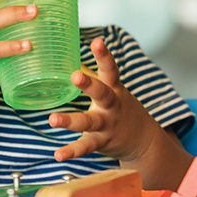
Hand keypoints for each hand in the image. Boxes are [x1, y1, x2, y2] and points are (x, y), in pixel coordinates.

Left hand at [49, 37, 159, 162]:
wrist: (144, 141)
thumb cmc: (120, 108)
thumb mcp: (112, 89)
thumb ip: (92, 75)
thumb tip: (69, 55)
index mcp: (114, 89)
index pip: (110, 69)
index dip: (104, 55)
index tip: (97, 42)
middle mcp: (111, 106)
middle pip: (102, 93)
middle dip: (89, 84)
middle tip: (76, 76)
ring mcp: (107, 125)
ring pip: (89, 122)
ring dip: (70, 121)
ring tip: (52, 119)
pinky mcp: (101, 142)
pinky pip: (85, 147)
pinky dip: (71, 151)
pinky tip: (58, 155)